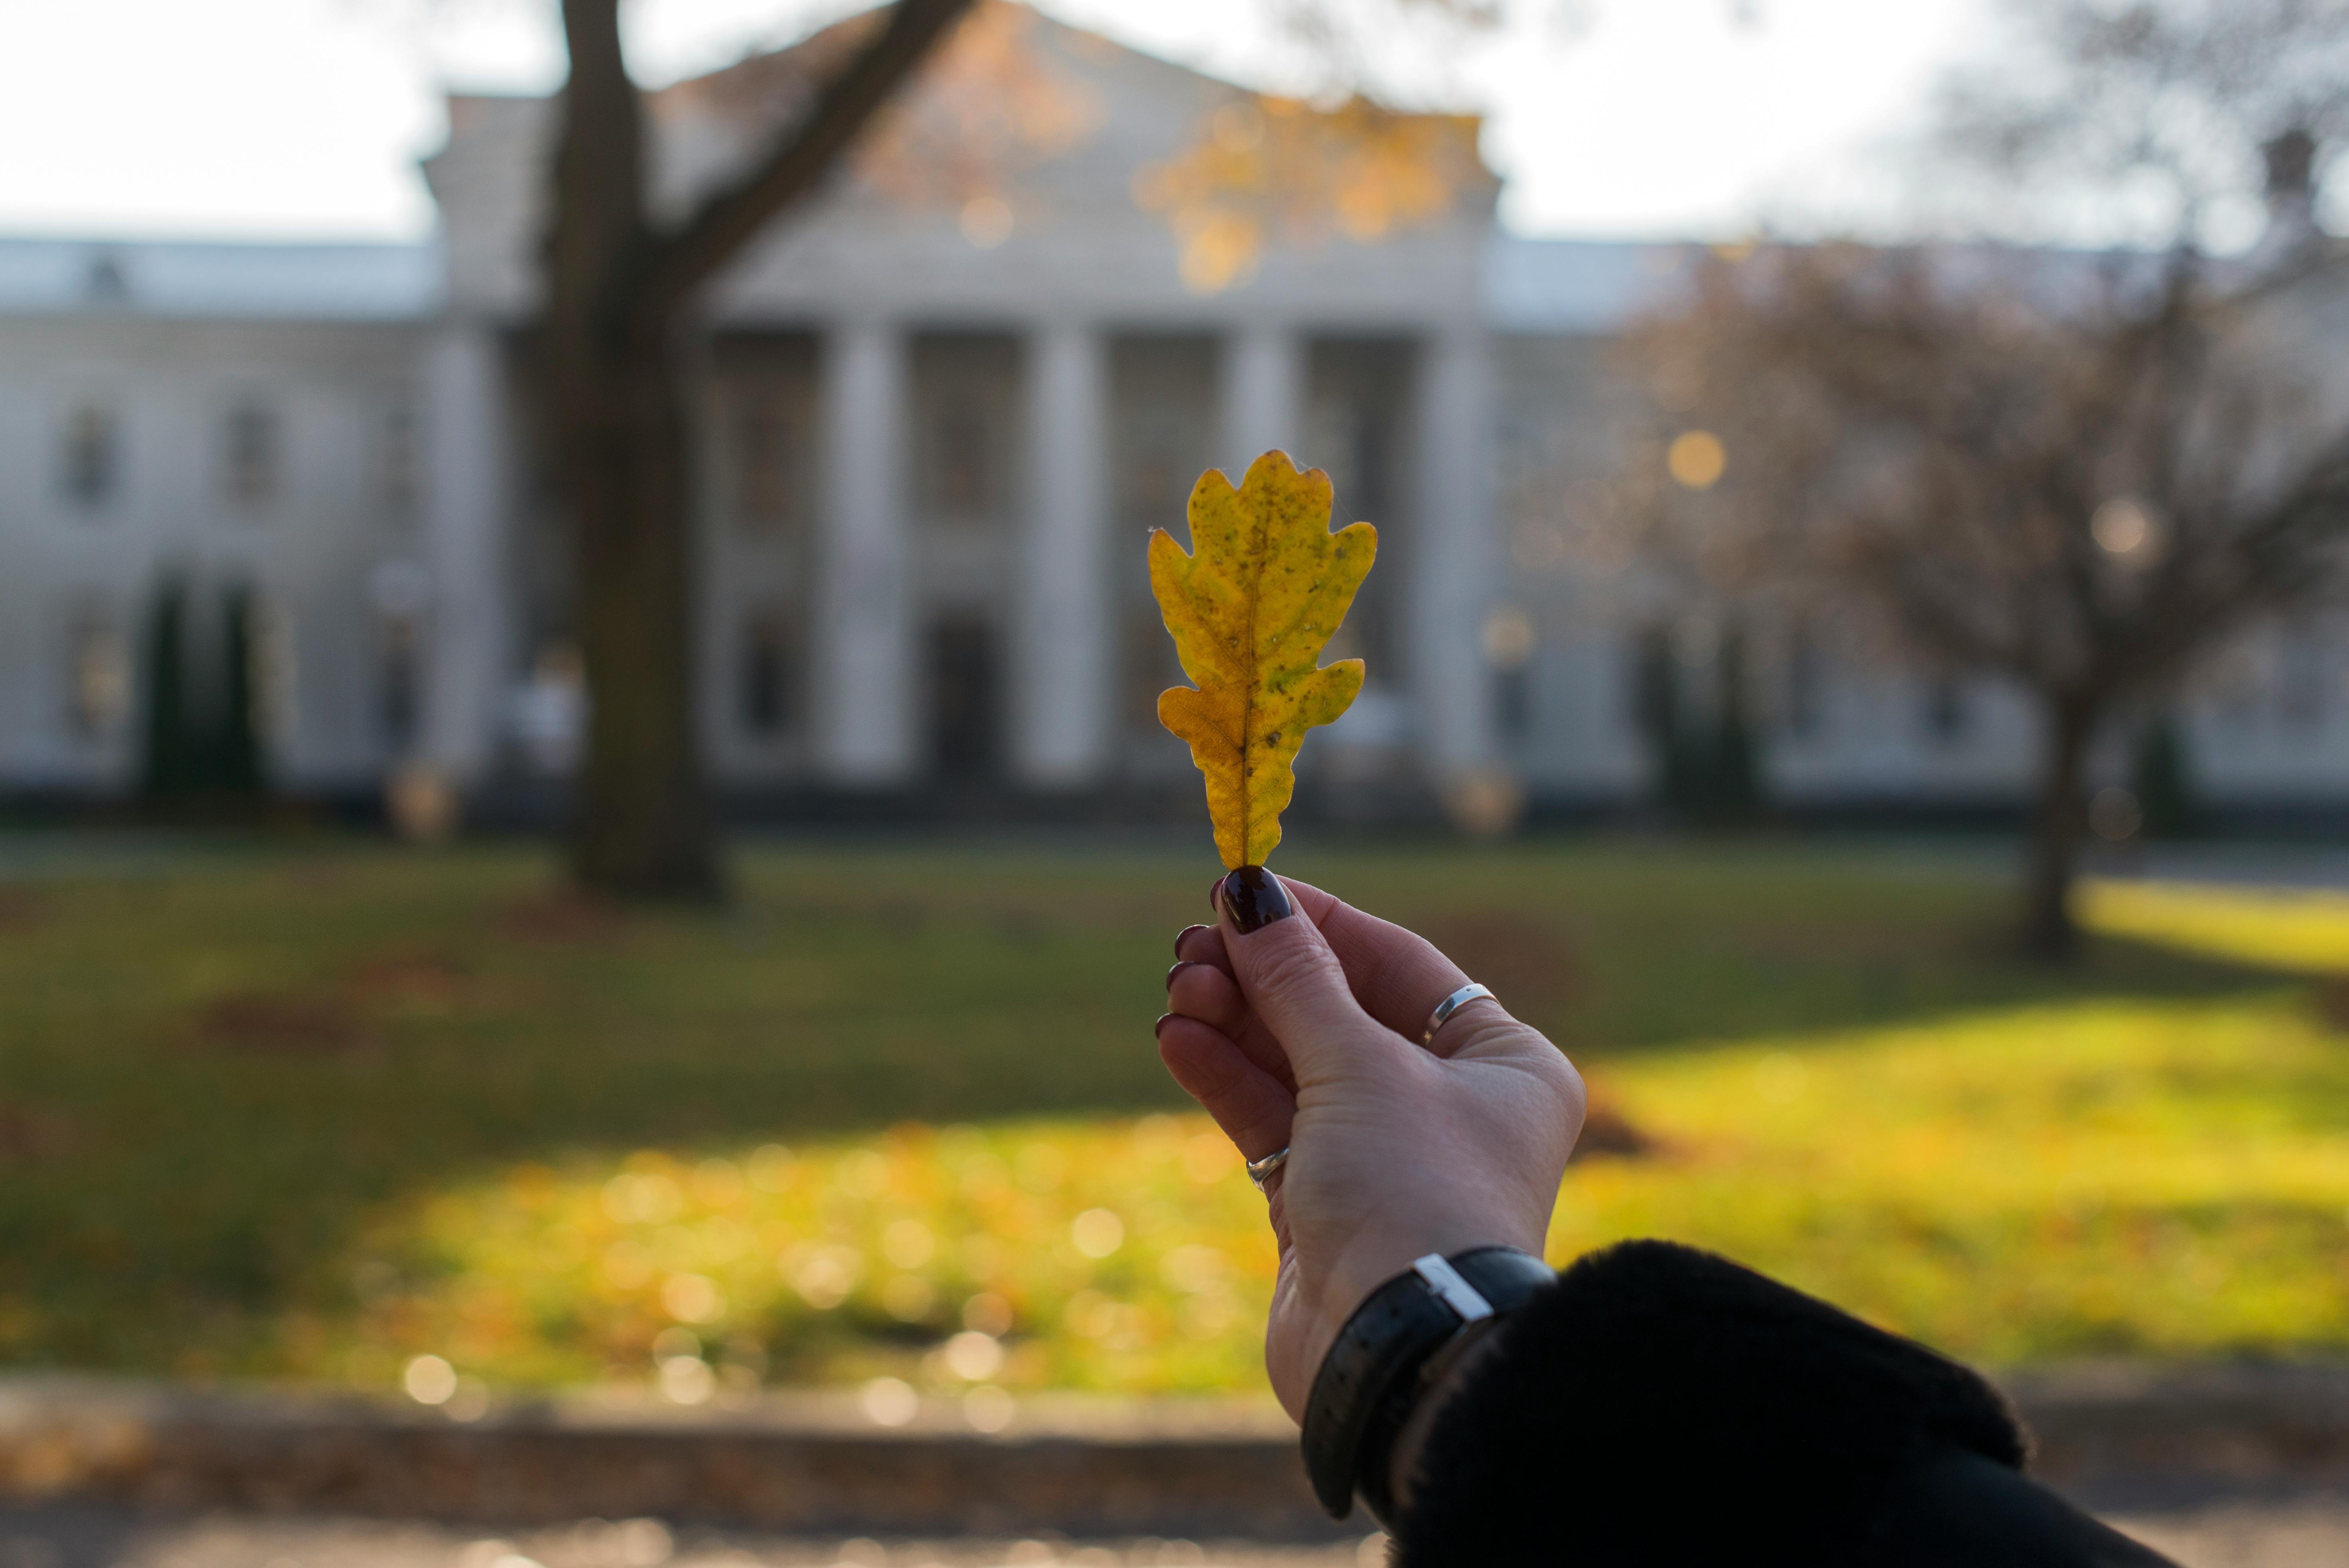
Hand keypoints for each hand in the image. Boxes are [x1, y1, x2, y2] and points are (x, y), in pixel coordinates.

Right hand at [1155, 867, 1584, 1421]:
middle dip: (1262, 978)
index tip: (1244, 890)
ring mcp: (1386, 1160)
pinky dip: (1227, 1078)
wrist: (1400, 1350)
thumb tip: (1250, 894)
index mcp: (1502, 1065)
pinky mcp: (1326, 1209)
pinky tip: (1179, 1039)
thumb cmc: (1411, 1191)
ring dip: (1235, 1022)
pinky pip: (1272, 1122)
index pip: (1400, 964)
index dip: (1319, 924)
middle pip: (1340, 1013)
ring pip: (1297, 1066)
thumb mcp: (1356, 1064)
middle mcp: (1452, 1109)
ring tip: (1177, 987)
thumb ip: (1295, 978)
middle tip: (1192, 945)